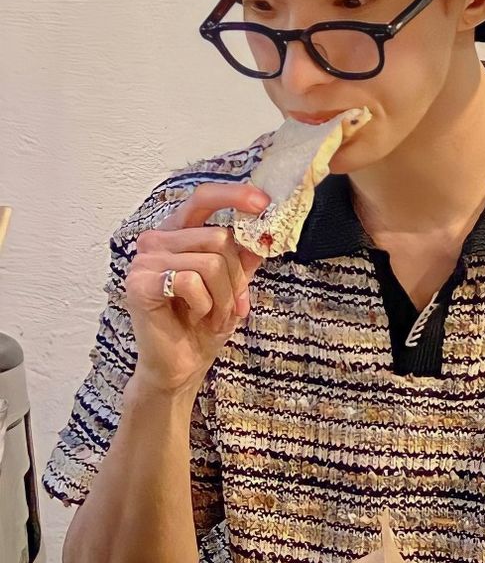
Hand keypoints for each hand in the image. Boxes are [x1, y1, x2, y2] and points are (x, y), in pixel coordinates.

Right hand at [124, 182, 268, 395]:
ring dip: (223, 297)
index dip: (234, 195)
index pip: (203, 197)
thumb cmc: (201, 324)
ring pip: (210, 261)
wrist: (180, 366)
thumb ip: (244, 254)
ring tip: (212, 315)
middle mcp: (156, 239)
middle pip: (218, 237)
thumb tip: (267, 228)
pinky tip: (194, 317)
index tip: (263, 203)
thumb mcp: (233, 284)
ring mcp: (144, 260)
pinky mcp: (139, 283)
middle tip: (232, 305)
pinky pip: (191, 281)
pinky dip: (204, 304)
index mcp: (177, 232)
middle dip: (235, 277)